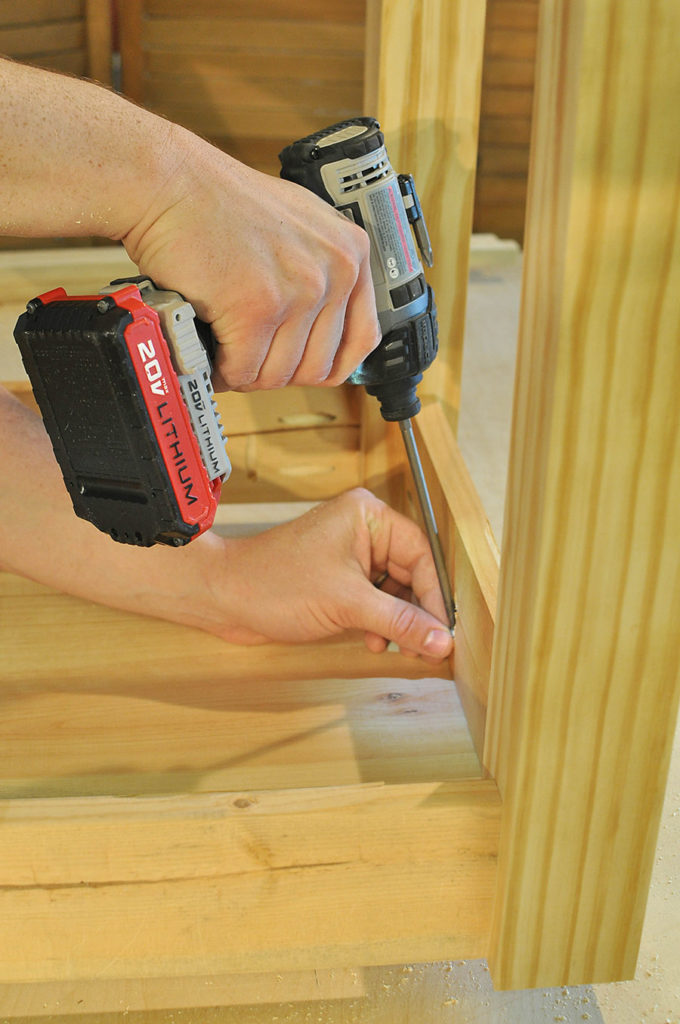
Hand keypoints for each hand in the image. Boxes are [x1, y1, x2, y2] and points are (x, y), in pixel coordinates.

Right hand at [123, 125, 380, 391]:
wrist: (166, 180)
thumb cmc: (218, 201)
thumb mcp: (296, 226)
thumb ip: (319, 272)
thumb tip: (320, 328)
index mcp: (352, 252)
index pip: (361, 339)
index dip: (324, 363)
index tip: (297, 366)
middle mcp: (336, 270)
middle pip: (316, 366)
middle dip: (275, 370)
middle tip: (246, 357)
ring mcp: (300, 290)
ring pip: (278, 374)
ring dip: (245, 372)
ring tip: (223, 352)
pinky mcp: (258, 307)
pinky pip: (243, 369)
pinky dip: (221, 371)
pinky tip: (209, 354)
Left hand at [210, 488, 453, 660]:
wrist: (223, 598)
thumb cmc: (274, 584)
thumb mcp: (347, 605)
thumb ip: (399, 622)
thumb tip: (442, 640)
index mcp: (368, 516)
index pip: (420, 554)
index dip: (434, 594)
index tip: (444, 630)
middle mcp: (362, 529)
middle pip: (410, 573)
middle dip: (416, 612)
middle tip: (429, 646)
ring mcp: (349, 554)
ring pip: (393, 590)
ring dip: (396, 621)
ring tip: (398, 647)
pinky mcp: (337, 577)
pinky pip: (373, 599)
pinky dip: (377, 622)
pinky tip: (373, 641)